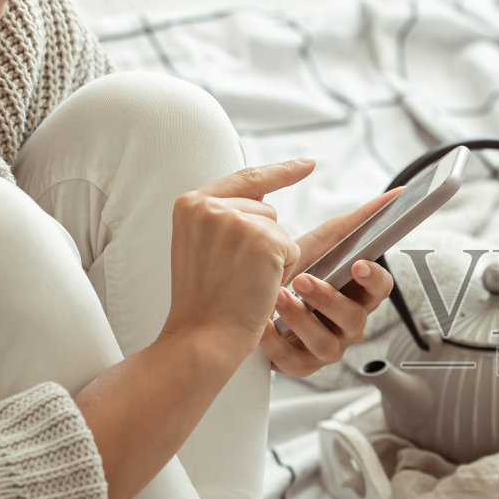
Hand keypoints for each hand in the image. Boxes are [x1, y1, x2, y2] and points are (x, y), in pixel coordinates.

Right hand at [159, 158, 312, 368]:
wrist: (202, 335)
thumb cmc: (204, 301)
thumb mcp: (201, 247)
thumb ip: (225, 218)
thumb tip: (266, 199)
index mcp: (190, 203)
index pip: (244, 178)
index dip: (280, 171)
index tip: (308, 164)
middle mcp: (210, 205)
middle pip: (266, 210)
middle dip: (264, 242)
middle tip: (234, 275)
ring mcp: (237, 220)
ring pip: (280, 230)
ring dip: (272, 257)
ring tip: (242, 281)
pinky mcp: (263, 239)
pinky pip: (291, 249)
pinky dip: (282, 270)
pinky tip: (257, 285)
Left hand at [262, 189, 398, 377]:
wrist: (251, 302)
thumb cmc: (294, 273)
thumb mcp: (319, 246)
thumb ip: (352, 223)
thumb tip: (396, 194)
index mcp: (356, 294)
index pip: (381, 289)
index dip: (374, 277)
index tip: (358, 263)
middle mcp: (347, 323)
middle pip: (354, 318)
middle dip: (329, 299)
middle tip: (304, 280)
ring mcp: (326, 347)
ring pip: (326, 343)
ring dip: (302, 320)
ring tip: (278, 299)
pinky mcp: (300, 365)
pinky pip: (293, 361)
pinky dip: (276, 343)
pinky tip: (261, 325)